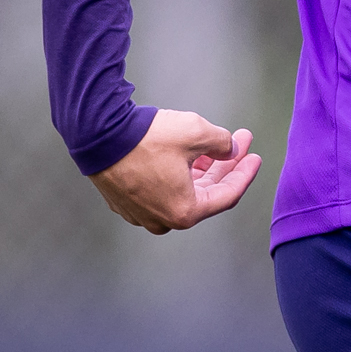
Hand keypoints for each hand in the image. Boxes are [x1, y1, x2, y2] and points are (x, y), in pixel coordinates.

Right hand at [91, 108, 263, 234]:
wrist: (95, 132)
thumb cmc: (146, 137)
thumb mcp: (196, 132)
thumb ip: (222, 143)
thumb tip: (230, 150)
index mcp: (184, 212)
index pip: (227, 195)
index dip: (244, 173)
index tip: (254, 155)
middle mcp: (162, 219)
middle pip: (205, 193)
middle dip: (224, 166)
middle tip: (239, 143)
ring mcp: (140, 212)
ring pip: (182, 191)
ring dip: (201, 169)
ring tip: (213, 145)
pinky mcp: (124, 200)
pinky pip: (159, 188)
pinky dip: (176, 173)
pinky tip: (186, 154)